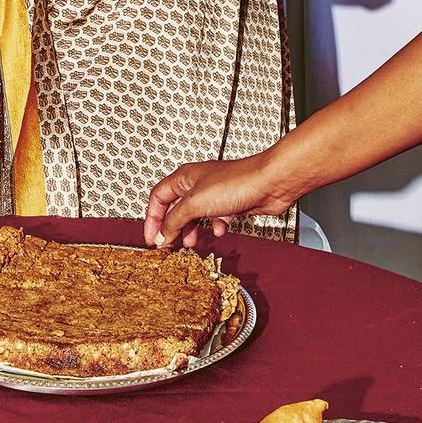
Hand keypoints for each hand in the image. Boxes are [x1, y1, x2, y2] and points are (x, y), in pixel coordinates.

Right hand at [144, 152, 296, 248]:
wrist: (270, 183)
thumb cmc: (237, 182)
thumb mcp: (195, 203)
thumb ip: (174, 220)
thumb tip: (161, 235)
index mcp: (185, 177)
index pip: (158, 197)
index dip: (152, 218)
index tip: (151, 238)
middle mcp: (198, 184)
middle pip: (176, 207)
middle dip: (171, 227)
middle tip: (168, 245)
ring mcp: (215, 194)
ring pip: (196, 215)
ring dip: (191, 230)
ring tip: (191, 242)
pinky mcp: (231, 203)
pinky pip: (216, 218)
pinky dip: (216, 226)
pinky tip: (220, 230)